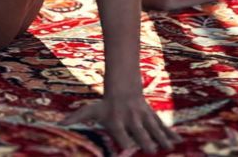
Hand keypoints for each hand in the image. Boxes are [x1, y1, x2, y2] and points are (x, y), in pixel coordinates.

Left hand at [64, 92, 180, 153]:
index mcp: (116, 121)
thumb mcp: (90, 110)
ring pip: (154, 128)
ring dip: (162, 138)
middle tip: (151, 150)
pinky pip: (163, 125)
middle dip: (146, 142)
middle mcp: (131, 120)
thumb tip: (58, 125)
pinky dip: (171, 133)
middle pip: (140, 133)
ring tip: (168, 148)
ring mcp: (143, 117)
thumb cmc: (105, 104)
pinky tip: (179, 141)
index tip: (128, 150)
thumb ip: (75, 118)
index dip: (124, 142)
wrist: (123, 87)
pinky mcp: (153, 116)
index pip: (121, 134)